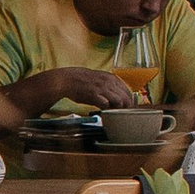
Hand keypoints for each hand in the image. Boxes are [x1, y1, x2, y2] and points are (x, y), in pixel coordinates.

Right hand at [15, 64, 137, 114]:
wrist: (66, 80)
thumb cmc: (82, 81)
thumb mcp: (99, 79)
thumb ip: (110, 86)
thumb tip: (119, 97)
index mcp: (112, 78)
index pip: (128, 92)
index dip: (128, 102)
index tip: (126, 109)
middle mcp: (109, 82)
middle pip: (126, 98)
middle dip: (125, 108)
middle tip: (121, 115)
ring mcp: (102, 88)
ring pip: (119, 101)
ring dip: (117, 110)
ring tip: (113, 115)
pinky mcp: (94, 95)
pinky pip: (106, 105)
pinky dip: (107, 110)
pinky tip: (103, 113)